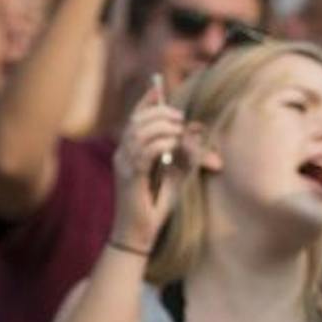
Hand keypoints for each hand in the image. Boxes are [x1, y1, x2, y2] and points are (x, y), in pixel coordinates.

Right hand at [111, 80, 187, 249]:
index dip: (145, 101)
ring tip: (178, 131)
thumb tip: (198, 129)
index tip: (158, 88)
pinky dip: (160, 144)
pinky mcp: (129, 178)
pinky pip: (143, 153)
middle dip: (160, 113)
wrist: (140, 233)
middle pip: (137, 120)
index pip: (134, 118)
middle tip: (180, 118)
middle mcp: (122, 154)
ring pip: (140, 133)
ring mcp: (123, 165)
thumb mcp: (178, 173)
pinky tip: (173, 145)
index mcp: (130, 150)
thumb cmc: (158, 204)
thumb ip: (186, 152)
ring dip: (163, 127)